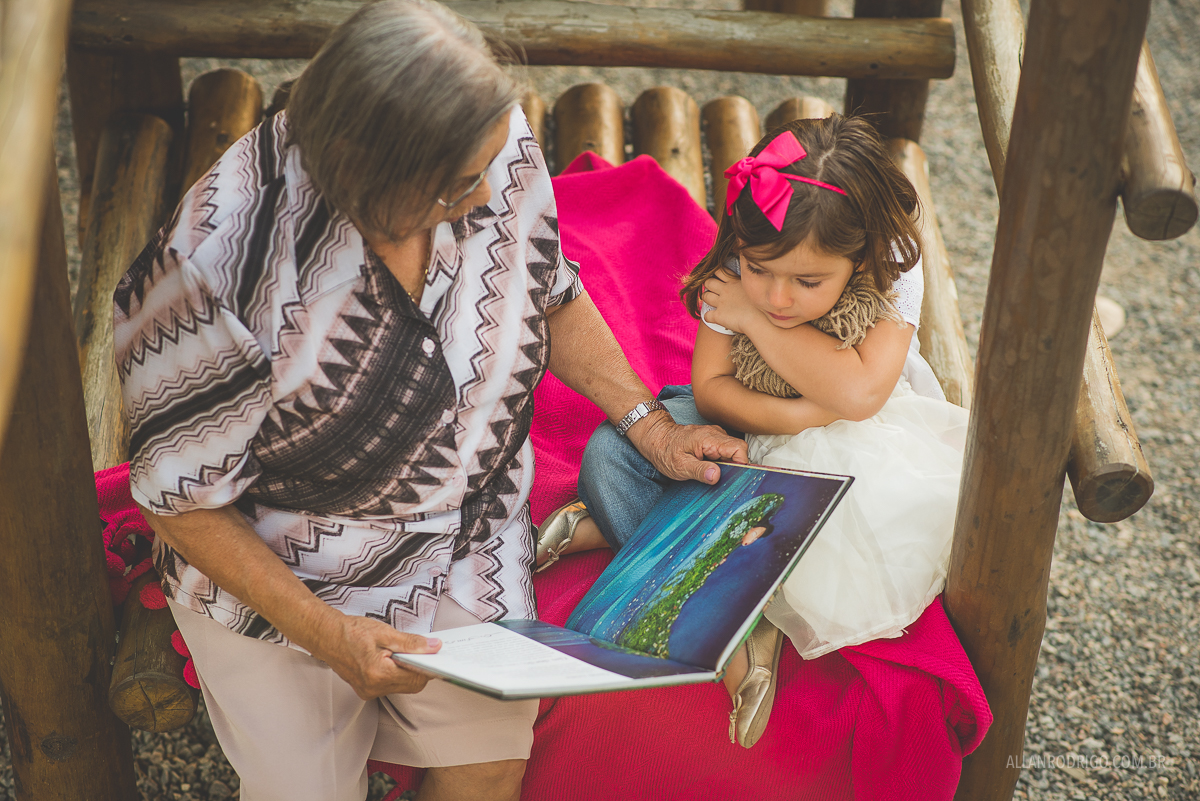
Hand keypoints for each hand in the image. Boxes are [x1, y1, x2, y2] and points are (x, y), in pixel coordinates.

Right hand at [315, 613, 441, 699]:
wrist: (326, 636)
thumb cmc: (351, 632)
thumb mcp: (385, 632)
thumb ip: (411, 643)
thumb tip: (433, 647)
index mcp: (379, 674)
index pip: (417, 678)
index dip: (429, 666)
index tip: (436, 654)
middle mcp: (374, 688)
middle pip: (412, 685)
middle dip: (419, 669)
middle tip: (420, 649)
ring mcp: (369, 691)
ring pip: (402, 686)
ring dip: (408, 671)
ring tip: (401, 652)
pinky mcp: (366, 690)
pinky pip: (391, 686)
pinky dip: (397, 673)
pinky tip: (392, 659)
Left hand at [626, 411, 748, 483]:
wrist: (656, 438)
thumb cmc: (665, 451)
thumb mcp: (680, 465)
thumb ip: (699, 470)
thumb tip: (716, 476)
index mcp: (709, 439)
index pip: (739, 449)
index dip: (741, 465)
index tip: (734, 478)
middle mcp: (716, 434)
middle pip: (738, 451)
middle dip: (734, 468)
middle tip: (720, 479)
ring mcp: (715, 436)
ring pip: (732, 453)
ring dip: (727, 466)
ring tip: (712, 474)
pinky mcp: (712, 441)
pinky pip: (725, 452)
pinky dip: (722, 463)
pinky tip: (710, 469)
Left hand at [702, 269, 757, 333]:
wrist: (761, 319)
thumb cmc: (764, 305)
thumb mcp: (756, 289)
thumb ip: (750, 285)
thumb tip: (751, 284)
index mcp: (735, 282)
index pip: (719, 271)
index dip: (715, 273)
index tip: (717, 278)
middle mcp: (726, 290)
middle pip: (709, 282)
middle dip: (708, 285)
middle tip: (712, 290)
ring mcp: (721, 302)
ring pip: (705, 296)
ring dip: (706, 298)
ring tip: (711, 302)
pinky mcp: (719, 315)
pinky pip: (706, 315)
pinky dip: (707, 317)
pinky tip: (712, 318)